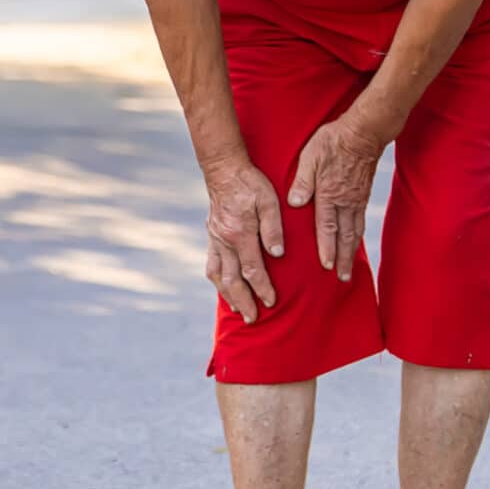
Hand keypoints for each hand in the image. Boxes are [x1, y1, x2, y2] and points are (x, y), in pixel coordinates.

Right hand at [204, 159, 284, 324]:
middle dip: (243, 301)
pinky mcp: (212, 235)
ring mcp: (215, 238)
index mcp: (239, 233)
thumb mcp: (268, 200)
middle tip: (253, 319)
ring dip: (227, 294)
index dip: (262, 289)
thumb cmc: (250, 183)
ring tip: (238, 309)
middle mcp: (224, 240)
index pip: (252, 269)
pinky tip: (224, 286)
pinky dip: (217, 279)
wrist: (224, 169)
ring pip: (217, 275)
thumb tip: (278, 255)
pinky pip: (211, 263)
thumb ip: (273, 229)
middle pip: (231, 280)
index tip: (271, 302)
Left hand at [288, 116, 383, 280]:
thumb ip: (303, 181)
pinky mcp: (363, 195)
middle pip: (345, 236)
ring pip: (355, 232)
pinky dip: (358, 237)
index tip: (326, 267)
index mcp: (330, 194)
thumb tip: (295, 203)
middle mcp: (346, 201)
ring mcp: (357, 199)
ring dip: (351, 252)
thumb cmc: (333, 142)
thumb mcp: (310, 157)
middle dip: (343, 259)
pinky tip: (355, 243)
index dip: (326, 248)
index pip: (327, 227)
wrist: (364, 131)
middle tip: (343, 278)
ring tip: (349, 268)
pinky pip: (361, 221)